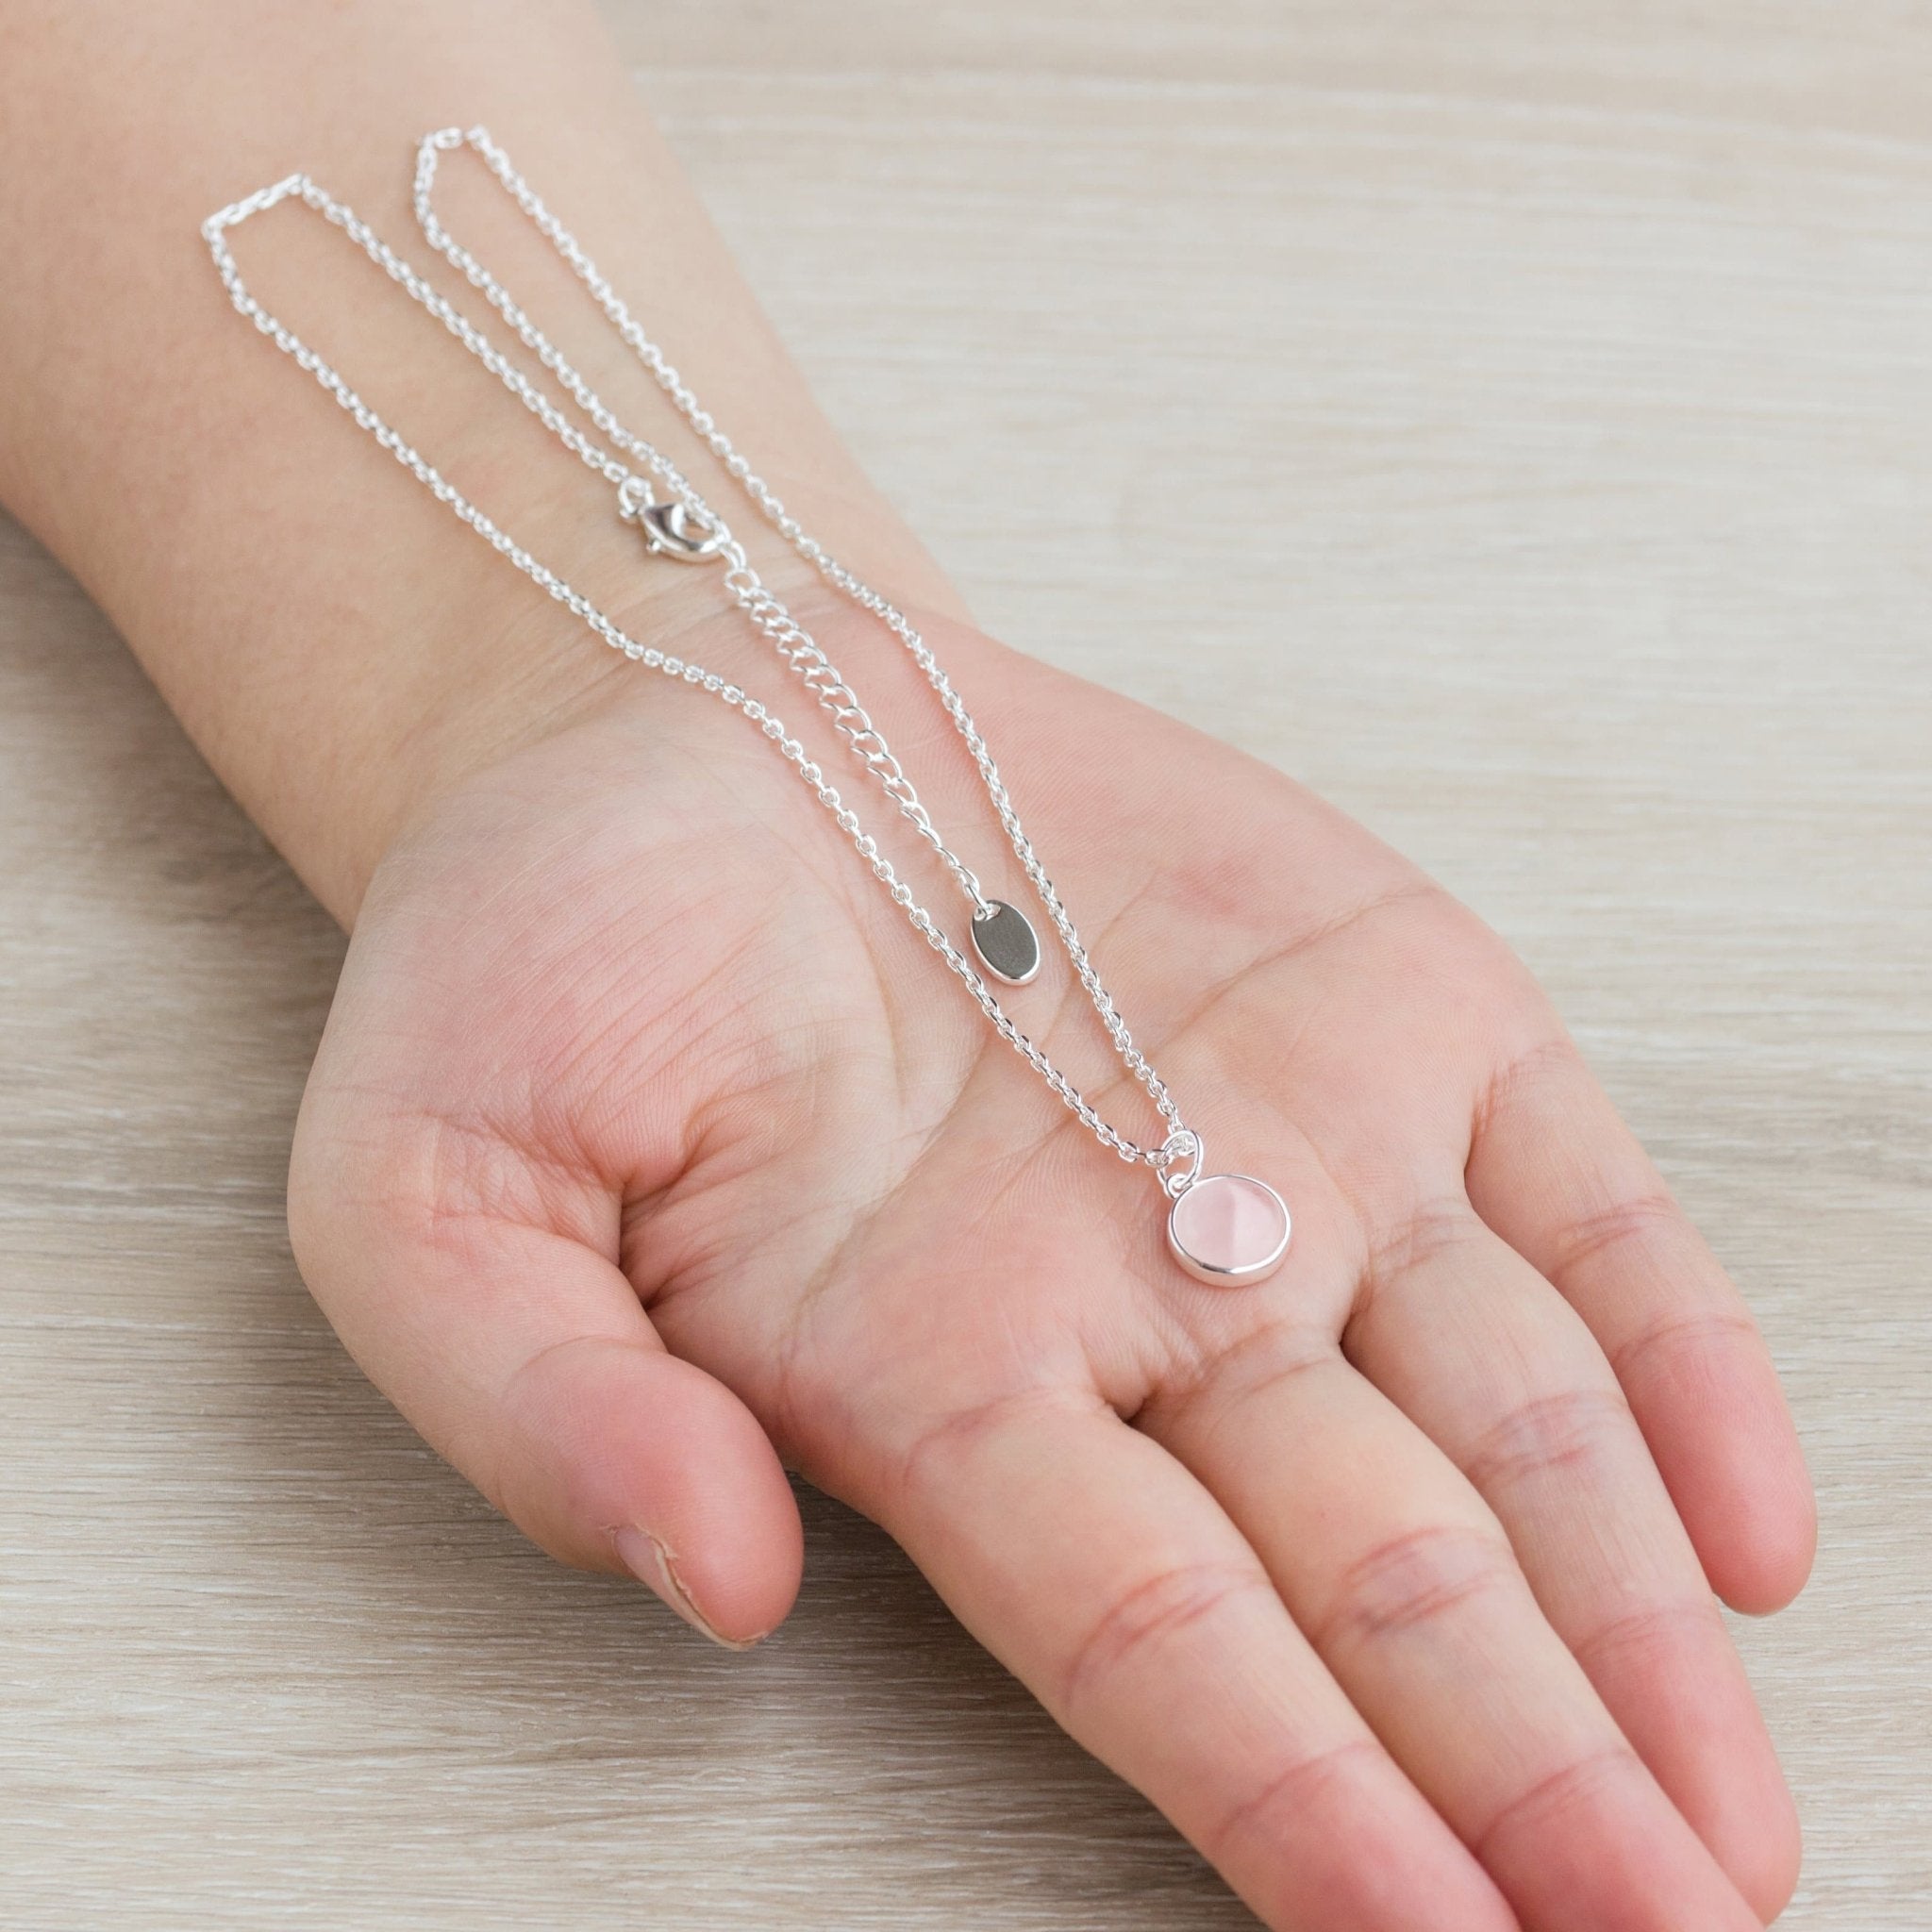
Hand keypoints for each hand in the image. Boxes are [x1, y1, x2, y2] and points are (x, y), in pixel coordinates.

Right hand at [291, 602, 1813, 1931]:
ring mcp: (1291, 1151)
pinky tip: (1744, 1524)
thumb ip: (540, 1401)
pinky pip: (1579, 1198)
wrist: (696, 720)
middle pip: (1374, 1574)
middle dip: (1526, 1774)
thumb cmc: (541, 960)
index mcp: (929, 1372)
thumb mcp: (426, 1183)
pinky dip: (1674, 1348)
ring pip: (1510, 1420)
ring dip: (1632, 1617)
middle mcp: (1143, 1296)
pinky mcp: (1388, 1003)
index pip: (1144, 1632)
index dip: (1289, 1793)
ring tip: (1731, 1818)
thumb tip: (715, 1574)